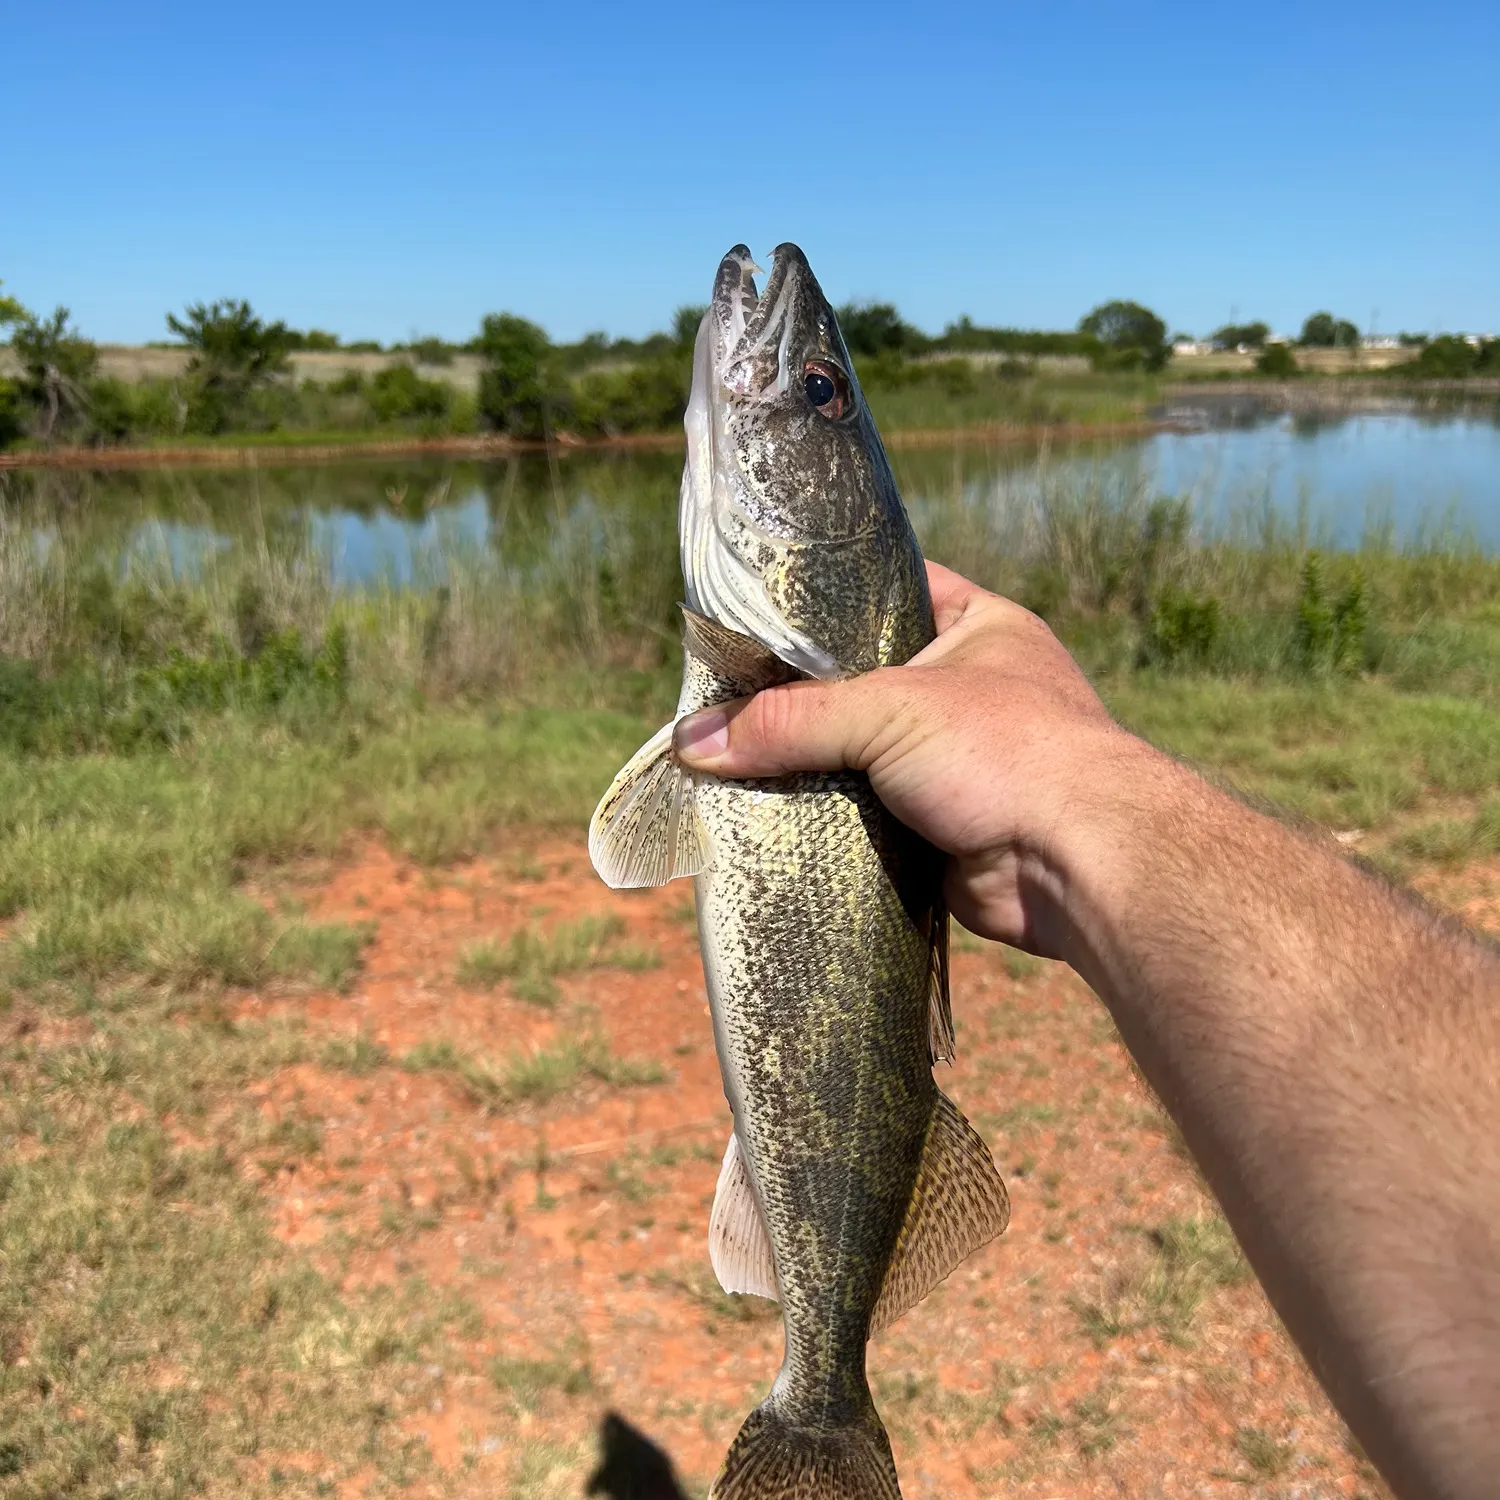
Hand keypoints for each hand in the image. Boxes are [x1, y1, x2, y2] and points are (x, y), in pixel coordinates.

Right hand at [672, 561, 1149, 956]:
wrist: (1080, 866)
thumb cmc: (1009, 754)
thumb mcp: (890, 712)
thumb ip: (790, 721)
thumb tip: (692, 743)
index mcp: (978, 627)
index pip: (888, 590)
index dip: (824, 600)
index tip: (754, 612)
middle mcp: (968, 689)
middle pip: (859, 682)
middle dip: (800, 698)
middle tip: (721, 697)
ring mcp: (954, 762)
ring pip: (858, 755)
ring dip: (809, 766)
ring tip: (727, 760)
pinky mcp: (939, 828)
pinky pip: (864, 815)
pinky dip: (826, 820)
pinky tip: (767, 817)